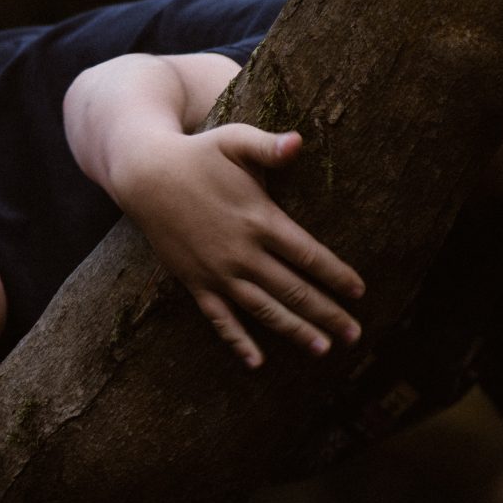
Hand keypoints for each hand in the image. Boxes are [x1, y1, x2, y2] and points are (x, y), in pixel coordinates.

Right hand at [111, 125, 364, 368]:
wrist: (144, 175)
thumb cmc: (198, 154)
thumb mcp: (235, 141)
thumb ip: (269, 147)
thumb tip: (299, 141)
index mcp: (259, 219)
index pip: (307, 255)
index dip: (336, 274)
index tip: (359, 292)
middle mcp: (241, 252)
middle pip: (292, 289)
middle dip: (326, 313)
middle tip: (356, 335)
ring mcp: (217, 271)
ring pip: (263, 309)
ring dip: (293, 330)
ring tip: (322, 349)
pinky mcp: (195, 282)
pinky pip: (219, 318)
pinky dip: (237, 341)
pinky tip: (256, 362)